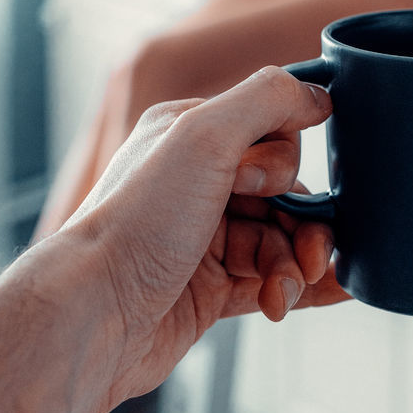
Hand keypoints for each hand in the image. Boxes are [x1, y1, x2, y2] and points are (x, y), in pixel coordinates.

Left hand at [63, 67, 348, 412]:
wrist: (91, 318)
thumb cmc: (134, 226)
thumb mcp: (204, 137)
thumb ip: (266, 100)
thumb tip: (318, 94)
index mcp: (190, 136)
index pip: (271, 133)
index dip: (281, 164)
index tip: (258, 187)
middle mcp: (196, 183)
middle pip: (284, 193)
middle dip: (305, 224)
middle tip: (310, 254)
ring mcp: (203, 238)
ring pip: (281, 241)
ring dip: (297, 265)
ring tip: (286, 288)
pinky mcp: (208, 290)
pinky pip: (270, 281)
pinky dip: (296, 288)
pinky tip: (321, 294)